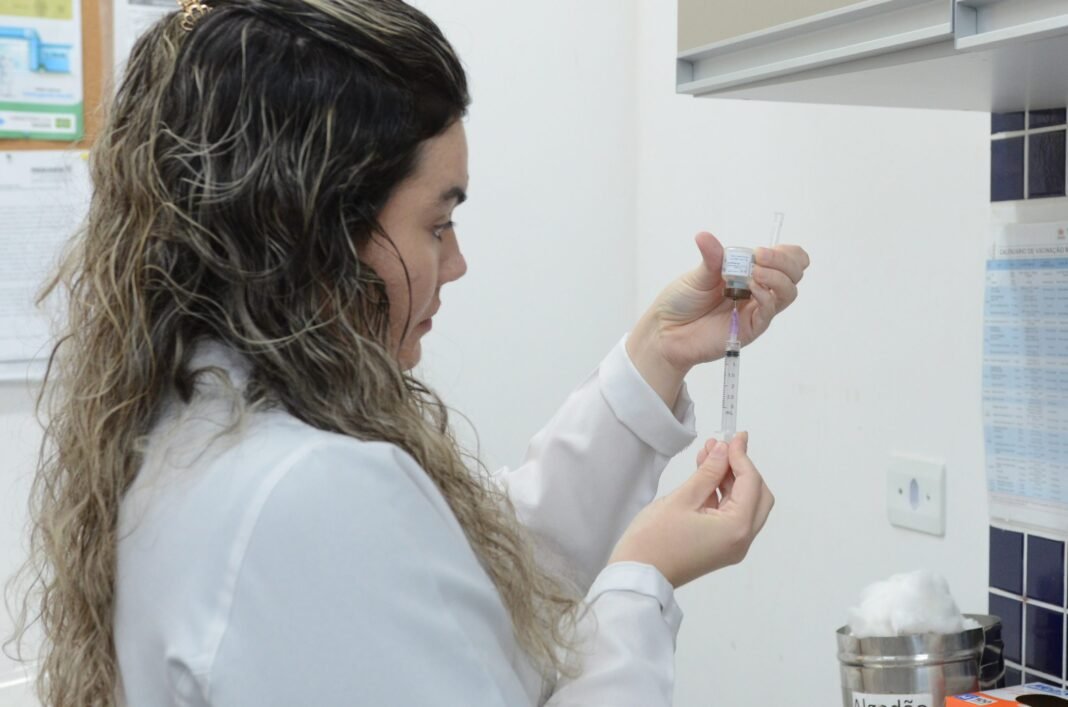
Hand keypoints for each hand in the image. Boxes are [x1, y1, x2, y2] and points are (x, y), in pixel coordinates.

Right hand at [607, 432, 772, 587]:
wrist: (638, 575)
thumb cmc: (654, 540)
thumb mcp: (682, 498)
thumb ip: (708, 472)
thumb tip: (723, 450)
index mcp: (736, 528)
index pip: (751, 483)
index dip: (741, 456)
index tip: (733, 436)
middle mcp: (741, 540)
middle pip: (758, 495)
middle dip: (742, 468)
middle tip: (723, 447)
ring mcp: (732, 546)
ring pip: (745, 505)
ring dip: (731, 480)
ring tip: (708, 456)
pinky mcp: (720, 547)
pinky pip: (731, 516)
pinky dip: (723, 495)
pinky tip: (704, 477)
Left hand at [626, 232, 808, 403]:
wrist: (666, 331)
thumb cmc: (681, 302)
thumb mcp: (697, 275)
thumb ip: (711, 258)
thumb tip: (705, 236)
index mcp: (749, 273)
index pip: (786, 260)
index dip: (785, 253)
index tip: (763, 250)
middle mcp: (757, 290)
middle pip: (793, 274)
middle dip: (784, 261)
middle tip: (759, 256)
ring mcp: (756, 310)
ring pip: (788, 292)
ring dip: (777, 277)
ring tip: (755, 272)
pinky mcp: (751, 328)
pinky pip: (769, 311)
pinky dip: (765, 295)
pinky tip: (751, 287)